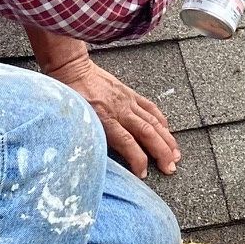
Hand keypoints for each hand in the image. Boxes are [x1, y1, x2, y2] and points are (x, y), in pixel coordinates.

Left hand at [41, 51, 180, 179]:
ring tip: (175, 155)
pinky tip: (167, 130)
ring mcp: (127, 101)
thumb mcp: (76, 121)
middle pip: (147, 133)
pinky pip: (150, 107)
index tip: (143, 174)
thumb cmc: (69, 97)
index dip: (138, 160)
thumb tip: (99, 158)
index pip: (127, 143)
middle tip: (170, 168)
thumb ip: (91, 138)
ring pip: (153, 122)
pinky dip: (161, 120)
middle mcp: (120, 111)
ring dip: (167, 139)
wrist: (72, 69)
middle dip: (162, 152)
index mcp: (104, 119)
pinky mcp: (129, 93)